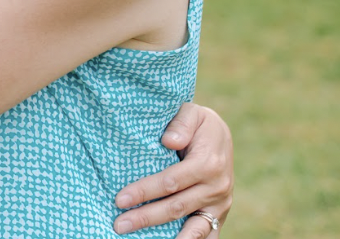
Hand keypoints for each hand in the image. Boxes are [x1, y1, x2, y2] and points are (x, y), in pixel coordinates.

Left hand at [112, 102, 233, 235]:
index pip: (171, 182)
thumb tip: (169, 141)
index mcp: (208, 163)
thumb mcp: (192, 113)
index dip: (144, 191)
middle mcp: (217, 186)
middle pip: (176, 207)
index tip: (120, 199)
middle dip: (145, 217)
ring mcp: (220, 203)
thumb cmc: (198, 123)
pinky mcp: (219, 213)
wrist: (220, 136)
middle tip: (119, 224)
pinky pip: (207, 233)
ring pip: (192, 227)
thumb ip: (181, 124)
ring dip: (167, 237)